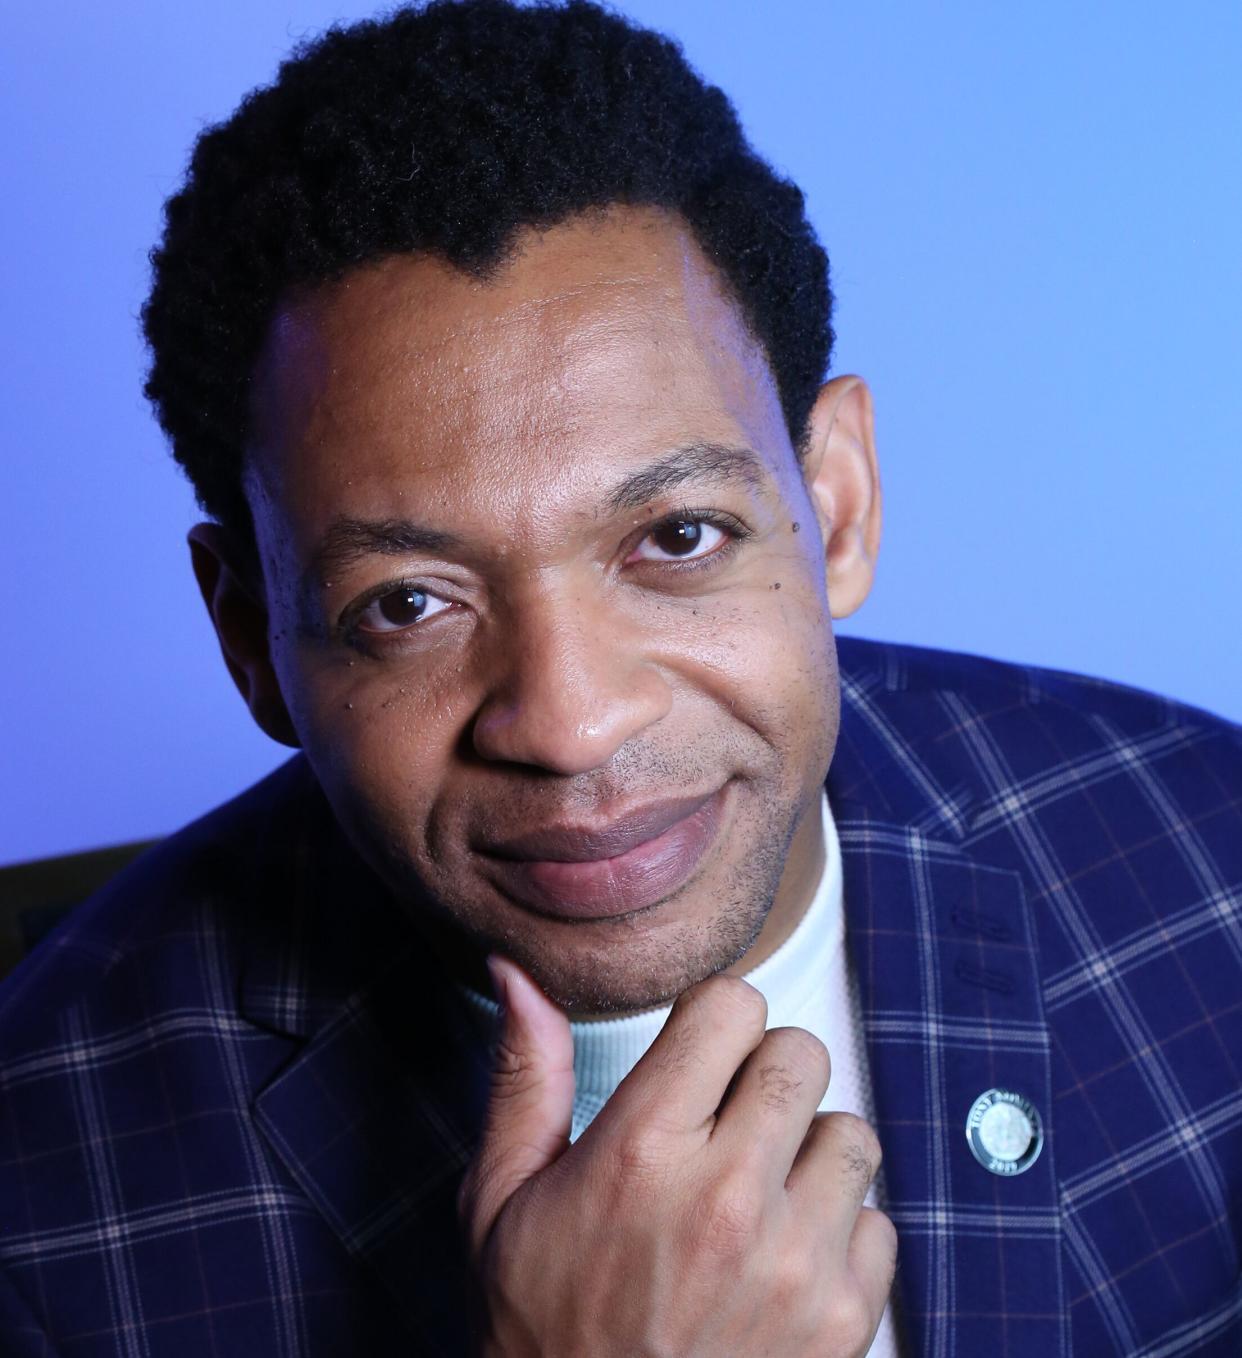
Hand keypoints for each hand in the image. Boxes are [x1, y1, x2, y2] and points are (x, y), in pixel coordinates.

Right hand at [456, 955, 896, 1356]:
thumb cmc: (540, 1329)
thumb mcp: (501, 1199)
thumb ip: (523, 1077)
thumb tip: (516, 974)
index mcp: (640, 1151)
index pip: (731, 1006)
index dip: (713, 1019)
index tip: (697, 1054)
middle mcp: (727, 1197)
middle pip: (800, 1052)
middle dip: (765, 1071)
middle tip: (728, 1119)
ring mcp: (794, 1263)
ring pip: (852, 1132)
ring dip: (810, 1151)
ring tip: (758, 1192)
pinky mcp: (843, 1323)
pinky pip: (880, 1224)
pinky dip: (841, 1234)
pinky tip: (782, 1261)